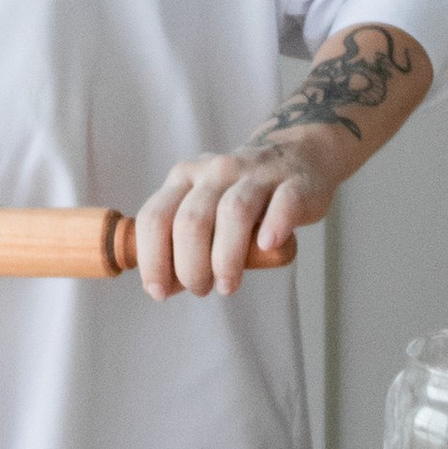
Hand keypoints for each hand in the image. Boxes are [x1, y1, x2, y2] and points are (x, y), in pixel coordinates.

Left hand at [134, 135, 336, 301]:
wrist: (295, 157)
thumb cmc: (239, 197)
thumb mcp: (202, 208)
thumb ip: (180, 243)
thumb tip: (162, 287)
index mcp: (185, 178)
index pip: (155, 217)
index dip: (152, 259)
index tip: (159, 291)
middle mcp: (215, 171)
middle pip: (191, 221)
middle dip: (191, 267)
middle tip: (202, 289)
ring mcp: (256, 175)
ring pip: (233, 212)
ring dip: (226, 258)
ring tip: (227, 285)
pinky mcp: (295, 183)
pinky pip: (283, 202)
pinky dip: (274, 225)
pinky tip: (267, 245)